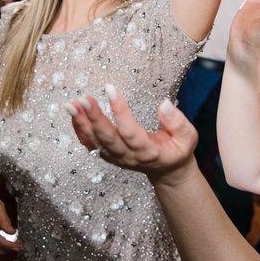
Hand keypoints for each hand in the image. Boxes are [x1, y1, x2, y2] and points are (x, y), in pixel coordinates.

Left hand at [67, 86, 196, 184]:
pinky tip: (73, 114)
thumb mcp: (188, 137)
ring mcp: (117, 158)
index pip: (131, 132)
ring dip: (82, 123)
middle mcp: (129, 157)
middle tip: (83, 99)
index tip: (110, 89)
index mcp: (149, 152)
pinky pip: (90, 145)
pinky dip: (79, 130)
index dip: (119, 111)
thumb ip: (178, 122)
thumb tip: (163, 104)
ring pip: (96, 142)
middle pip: (108, 139)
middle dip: (94, 118)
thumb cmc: (177, 150)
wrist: (167, 170)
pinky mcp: (109, 155)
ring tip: (71, 105)